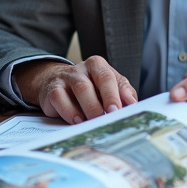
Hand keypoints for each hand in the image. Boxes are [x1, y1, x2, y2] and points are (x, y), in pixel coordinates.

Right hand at [15, 56, 136, 123]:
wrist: (55, 82)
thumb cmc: (89, 87)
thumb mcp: (108, 85)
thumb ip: (122, 92)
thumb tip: (133, 104)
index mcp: (98, 65)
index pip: (108, 77)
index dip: (114, 94)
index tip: (118, 110)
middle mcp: (82, 69)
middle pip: (95, 82)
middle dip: (104, 100)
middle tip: (110, 117)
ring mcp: (66, 78)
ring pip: (80, 89)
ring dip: (89, 108)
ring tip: (95, 122)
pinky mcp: (53, 90)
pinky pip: (60, 99)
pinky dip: (69, 112)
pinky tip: (77, 121)